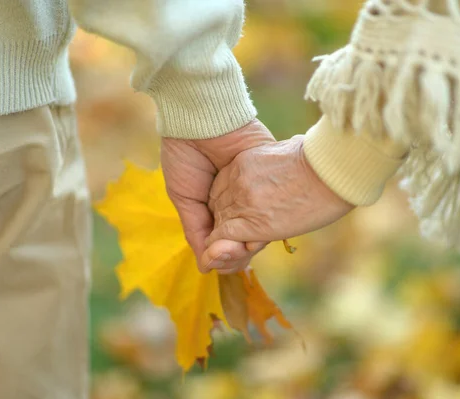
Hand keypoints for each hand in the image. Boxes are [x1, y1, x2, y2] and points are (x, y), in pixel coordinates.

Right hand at [160, 119, 273, 273]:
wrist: (201, 119)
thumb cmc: (185, 155)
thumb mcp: (184, 198)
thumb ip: (196, 231)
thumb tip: (205, 266)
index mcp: (216, 204)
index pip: (225, 236)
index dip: (223, 252)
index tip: (218, 261)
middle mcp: (239, 199)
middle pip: (246, 234)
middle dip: (239, 250)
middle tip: (233, 256)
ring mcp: (257, 189)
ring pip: (263, 224)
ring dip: (254, 240)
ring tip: (244, 246)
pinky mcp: (273, 176)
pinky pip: (275, 204)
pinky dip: (269, 220)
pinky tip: (259, 232)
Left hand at [205, 135, 353, 249]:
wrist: (331, 170)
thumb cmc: (321, 160)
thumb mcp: (286, 151)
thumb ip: (273, 162)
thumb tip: (283, 163)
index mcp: (243, 161)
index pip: (221, 187)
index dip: (228, 204)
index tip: (239, 214)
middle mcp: (237, 181)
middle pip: (218, 206)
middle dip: (225, 222)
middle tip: (236, 236)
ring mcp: (242, 201)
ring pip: (220, 224)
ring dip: (225, 239)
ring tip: (230, 250)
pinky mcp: (251, 223)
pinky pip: (224, 238)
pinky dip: (222, 248)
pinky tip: (224, 255)